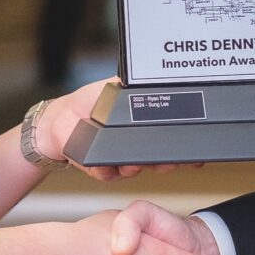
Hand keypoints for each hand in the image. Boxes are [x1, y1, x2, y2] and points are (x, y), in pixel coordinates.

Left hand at [36, 77, 172, 178]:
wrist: (61, 117)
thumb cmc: (90, 101)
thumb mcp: (116, 85)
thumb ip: (135, 84)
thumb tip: (155, 80)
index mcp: (143, 128)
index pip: (169, 142)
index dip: (183, 151)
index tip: (193, 156)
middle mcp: (136, 148)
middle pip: (159, 162)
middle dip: (164, 163)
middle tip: (165, 158)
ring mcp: (120, 161)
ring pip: (134, 170)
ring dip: (134, 166)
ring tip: (131, 159)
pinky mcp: (100, 169)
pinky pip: (108, 174)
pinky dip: (107, 169)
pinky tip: (105, 163)